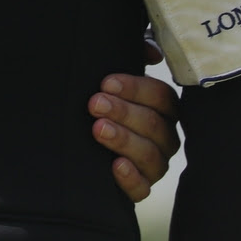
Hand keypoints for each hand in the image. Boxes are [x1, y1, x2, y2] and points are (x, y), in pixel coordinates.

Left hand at [90, 56, 179, 201]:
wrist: (76, 144)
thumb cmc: (100, 104)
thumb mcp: (110, 81)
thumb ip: (129, 57)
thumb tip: (151, 51)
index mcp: (161, 109)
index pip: (162, 97)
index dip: (137, 89)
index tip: (106, 82)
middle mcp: (164, 138)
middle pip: (155, 125)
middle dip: (124, 112)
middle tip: (95, 103)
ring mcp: (154, 165)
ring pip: (150, 155)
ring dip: (124, 140)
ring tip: (98, 128)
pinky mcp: (139, 188)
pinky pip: (142, 189)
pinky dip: (130, 178)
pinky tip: (115, 166)